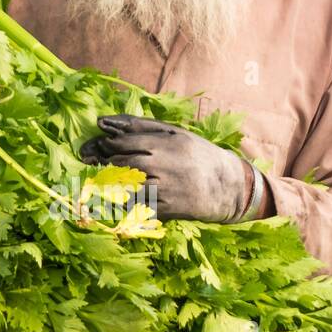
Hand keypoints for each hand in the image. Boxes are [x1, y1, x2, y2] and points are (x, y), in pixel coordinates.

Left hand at [79, 114, 251, 222]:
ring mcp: (168, 189)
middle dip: (110, 165)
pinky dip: (127, 203)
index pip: (127, 142)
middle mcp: (168, 165)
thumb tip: (102, 122)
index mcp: (169, 143)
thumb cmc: (197, 155)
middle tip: (105, 165)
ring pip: (130, 187)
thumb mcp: (175, 134)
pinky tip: (124, 198)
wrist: (229, 187)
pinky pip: (140, 207)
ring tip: (112, 180)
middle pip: (126, 164)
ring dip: (115, 184)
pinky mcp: (169, 209)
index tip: (105, 146)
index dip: (109, 145)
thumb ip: (140, 126)